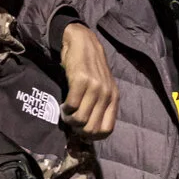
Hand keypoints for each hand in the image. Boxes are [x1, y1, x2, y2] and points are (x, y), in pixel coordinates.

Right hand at [58, 23, 116, 138]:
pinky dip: (65, 109)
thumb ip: (100, 105)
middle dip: (78, 130)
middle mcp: (107, 94)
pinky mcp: (81, 80)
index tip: (82, 130)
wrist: (82, 42)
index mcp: (114, 98)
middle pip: (92, 128)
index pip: (107, 130)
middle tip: (71, 121)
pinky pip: (72, 105)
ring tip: (66, 112)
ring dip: (69, 119)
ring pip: (80, 119)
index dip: (92, 136)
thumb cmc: (90, 68)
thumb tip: (88, 130)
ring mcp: (95, 87)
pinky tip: (64, 103)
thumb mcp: (102, 87)